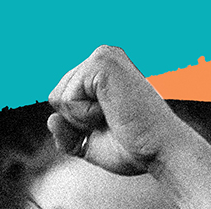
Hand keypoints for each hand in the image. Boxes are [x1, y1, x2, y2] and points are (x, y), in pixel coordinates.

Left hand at [48, 46, 186, 175]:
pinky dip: (84, 115)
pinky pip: (67, 99)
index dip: (77, 124)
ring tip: (113, 116)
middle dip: (76, 121)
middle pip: (55, 97)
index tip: (110, 125)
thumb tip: (51, 119)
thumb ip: (66, 134)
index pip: (60, 100)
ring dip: (81, 119)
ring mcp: (102, 55)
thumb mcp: (89, 143)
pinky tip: (111, 112)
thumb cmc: (132, 148)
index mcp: (100, 71)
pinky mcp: (101, 62)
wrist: (160, 151)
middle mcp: (101, 56)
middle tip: (112, 122)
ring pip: (59, 97)